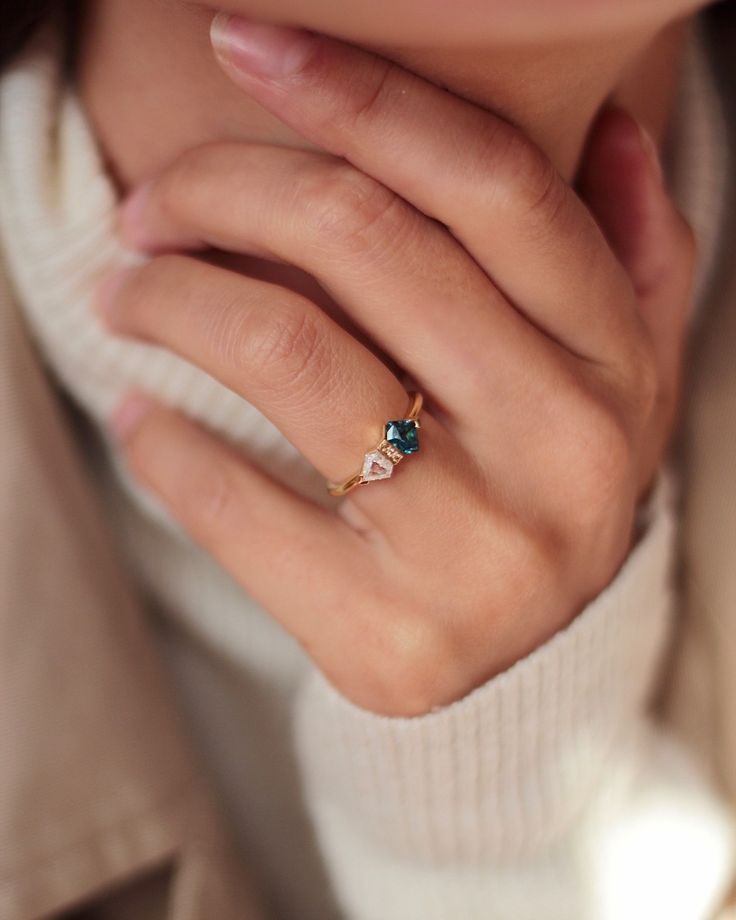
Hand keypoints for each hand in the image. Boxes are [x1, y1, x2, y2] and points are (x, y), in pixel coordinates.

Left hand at [98, 15, 694, 716]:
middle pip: (366, 241)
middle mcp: (563, 449)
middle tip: (150, 204)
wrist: (523, 665)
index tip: (247, 48)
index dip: (357, 95)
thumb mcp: (613, 377)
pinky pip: (234, 502)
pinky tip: (139, 414)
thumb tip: (618, 133)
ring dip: (170, 298)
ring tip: (127, 292)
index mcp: (614, 364)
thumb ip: (629, 257)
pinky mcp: (388, 634)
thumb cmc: (538, 488)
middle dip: (223, 189)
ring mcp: (478, 551)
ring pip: (286, 351)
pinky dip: (158, 440)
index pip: (487, 183)